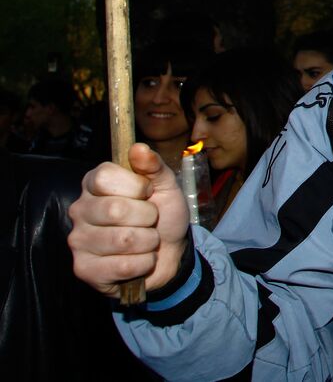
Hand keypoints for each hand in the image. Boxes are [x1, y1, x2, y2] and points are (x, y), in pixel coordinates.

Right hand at [69, 143, 190, 298]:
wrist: (169, 254)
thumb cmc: (163, 216)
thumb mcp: (166, 186)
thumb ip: (153, 166)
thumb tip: (138, 148)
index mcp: (94, 184)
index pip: (105, 177)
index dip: (136, 185)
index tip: (148, 192)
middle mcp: (79, 210)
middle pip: (115, 209)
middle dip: (148, 217)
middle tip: (150, 220)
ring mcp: (78, 241)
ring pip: (124, 240)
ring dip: (149, 241)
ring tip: (146, 240)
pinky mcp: (83, 270)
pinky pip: (124, 266)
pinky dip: (144, 263)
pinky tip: (139, 260)